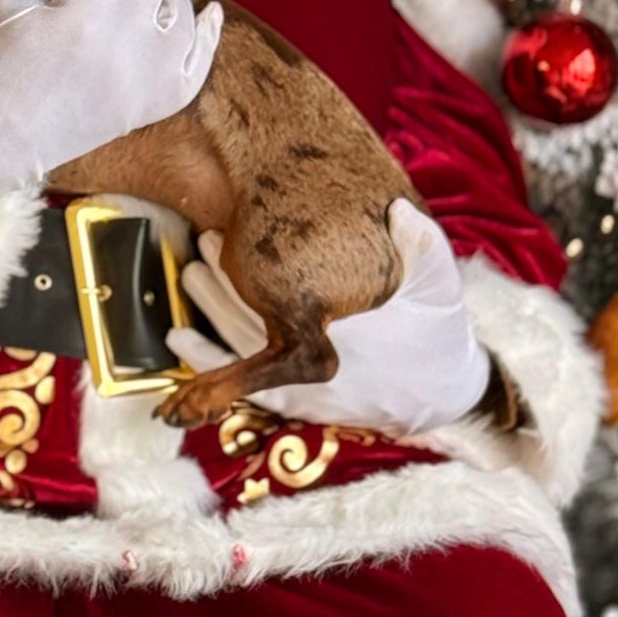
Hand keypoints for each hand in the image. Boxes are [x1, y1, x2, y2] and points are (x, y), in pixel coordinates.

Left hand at [164, 199, 489, 432]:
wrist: (438, 393)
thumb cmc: (434, 328)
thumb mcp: (438, 283)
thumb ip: (422, 246)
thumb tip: (401, 212)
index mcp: (344, 322)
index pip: (282, 286)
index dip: (246, 261)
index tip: (225, 234)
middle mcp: (316, 354)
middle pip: (252, 310)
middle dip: (222, 276)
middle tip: (203, 245)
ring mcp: (300, 384)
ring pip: (238, 342)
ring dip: (208, 308)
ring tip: (190, 276)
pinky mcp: (292, 404)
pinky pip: (239, 384)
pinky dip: (205, 360)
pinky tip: (178, 336)